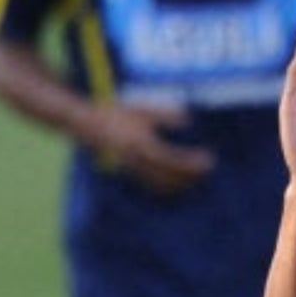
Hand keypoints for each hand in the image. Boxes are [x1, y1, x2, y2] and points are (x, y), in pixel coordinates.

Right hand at [81, 104, 215, 195]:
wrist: (86, 122)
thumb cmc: (116, 112)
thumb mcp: (143, 110)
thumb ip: (166, 115)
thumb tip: (189, 121)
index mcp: (141, 143)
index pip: (173, 160)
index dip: (192, 164)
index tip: (209, 160)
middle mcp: (135, 159)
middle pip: (168, 177)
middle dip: (189, 177)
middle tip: (208, 171)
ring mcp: (129, 167)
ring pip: (158, 184)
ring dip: (179, 185)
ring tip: (196, 179)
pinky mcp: (126, 170)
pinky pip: (148, 183)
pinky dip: (165, 186)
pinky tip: (177, 183)